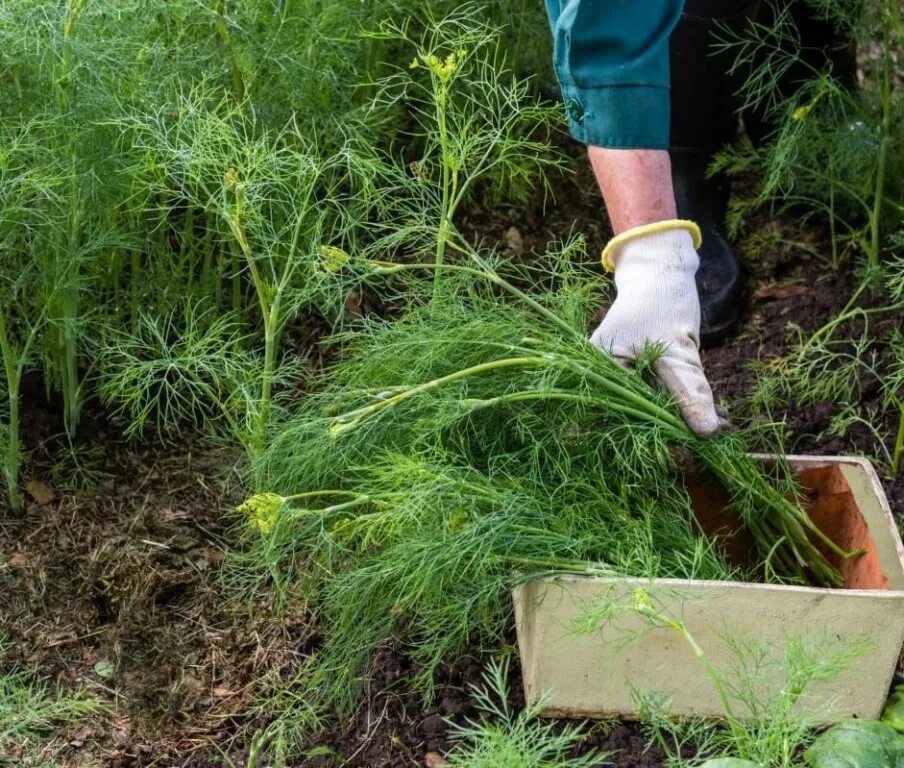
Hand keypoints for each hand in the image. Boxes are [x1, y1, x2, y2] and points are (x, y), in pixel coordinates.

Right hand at [590, 223, 726, 436]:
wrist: (663, 272)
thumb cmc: (660, 302)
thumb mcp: (676, 350)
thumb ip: (689, 392)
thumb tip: (708, 434)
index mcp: (597, 371)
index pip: (617, 417)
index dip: (645, 440)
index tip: (678, 457)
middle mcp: (605, 377)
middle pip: (635, 418)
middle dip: (671, 433)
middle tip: (706, 445)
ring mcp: (624, 376)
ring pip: (654, 410)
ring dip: (685, 421)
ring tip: (720, 429)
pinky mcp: (645, 374)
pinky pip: (664, 397)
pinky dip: (687, 405)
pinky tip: (716, 415)